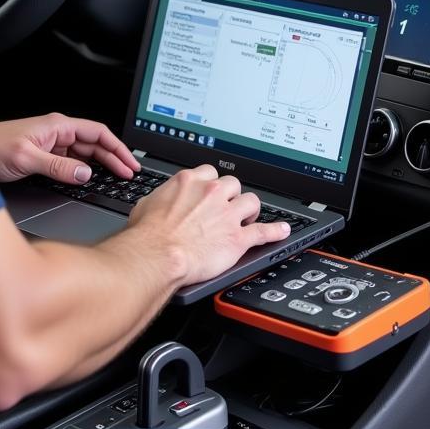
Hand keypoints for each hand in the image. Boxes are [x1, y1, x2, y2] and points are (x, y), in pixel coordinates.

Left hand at [0, 114, 139, 184]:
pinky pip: (72, 161)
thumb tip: (85, 174)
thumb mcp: (27, 159)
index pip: (98, 133)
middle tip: (128, 173)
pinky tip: (90, 178)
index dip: (117, 148)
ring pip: (85, 153)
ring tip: (116, 176)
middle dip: (114, 158)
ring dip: (102, 165)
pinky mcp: (45, 155)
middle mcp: (58, 133)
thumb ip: (58, 167)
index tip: (128, 163)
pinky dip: (85, 170)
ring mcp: (52, 144)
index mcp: (58, 126)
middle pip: (95, 144)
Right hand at [128, 164, 289, 285]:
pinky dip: (275, 231)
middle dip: (231, 196)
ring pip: (251, 201)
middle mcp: (212, 193)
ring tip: (247, 217)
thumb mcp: (147, 205)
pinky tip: (282, 230)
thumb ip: (162, 197)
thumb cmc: (147, 236)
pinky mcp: (237, 238)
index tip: (211, 192)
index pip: (211, 172)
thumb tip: (161, 201)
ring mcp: (227, 215)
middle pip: (233, 184)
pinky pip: (263, 231)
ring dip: (249, 210)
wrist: (158, 256)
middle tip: (225, 208)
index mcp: (191, 182)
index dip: (212, 184)